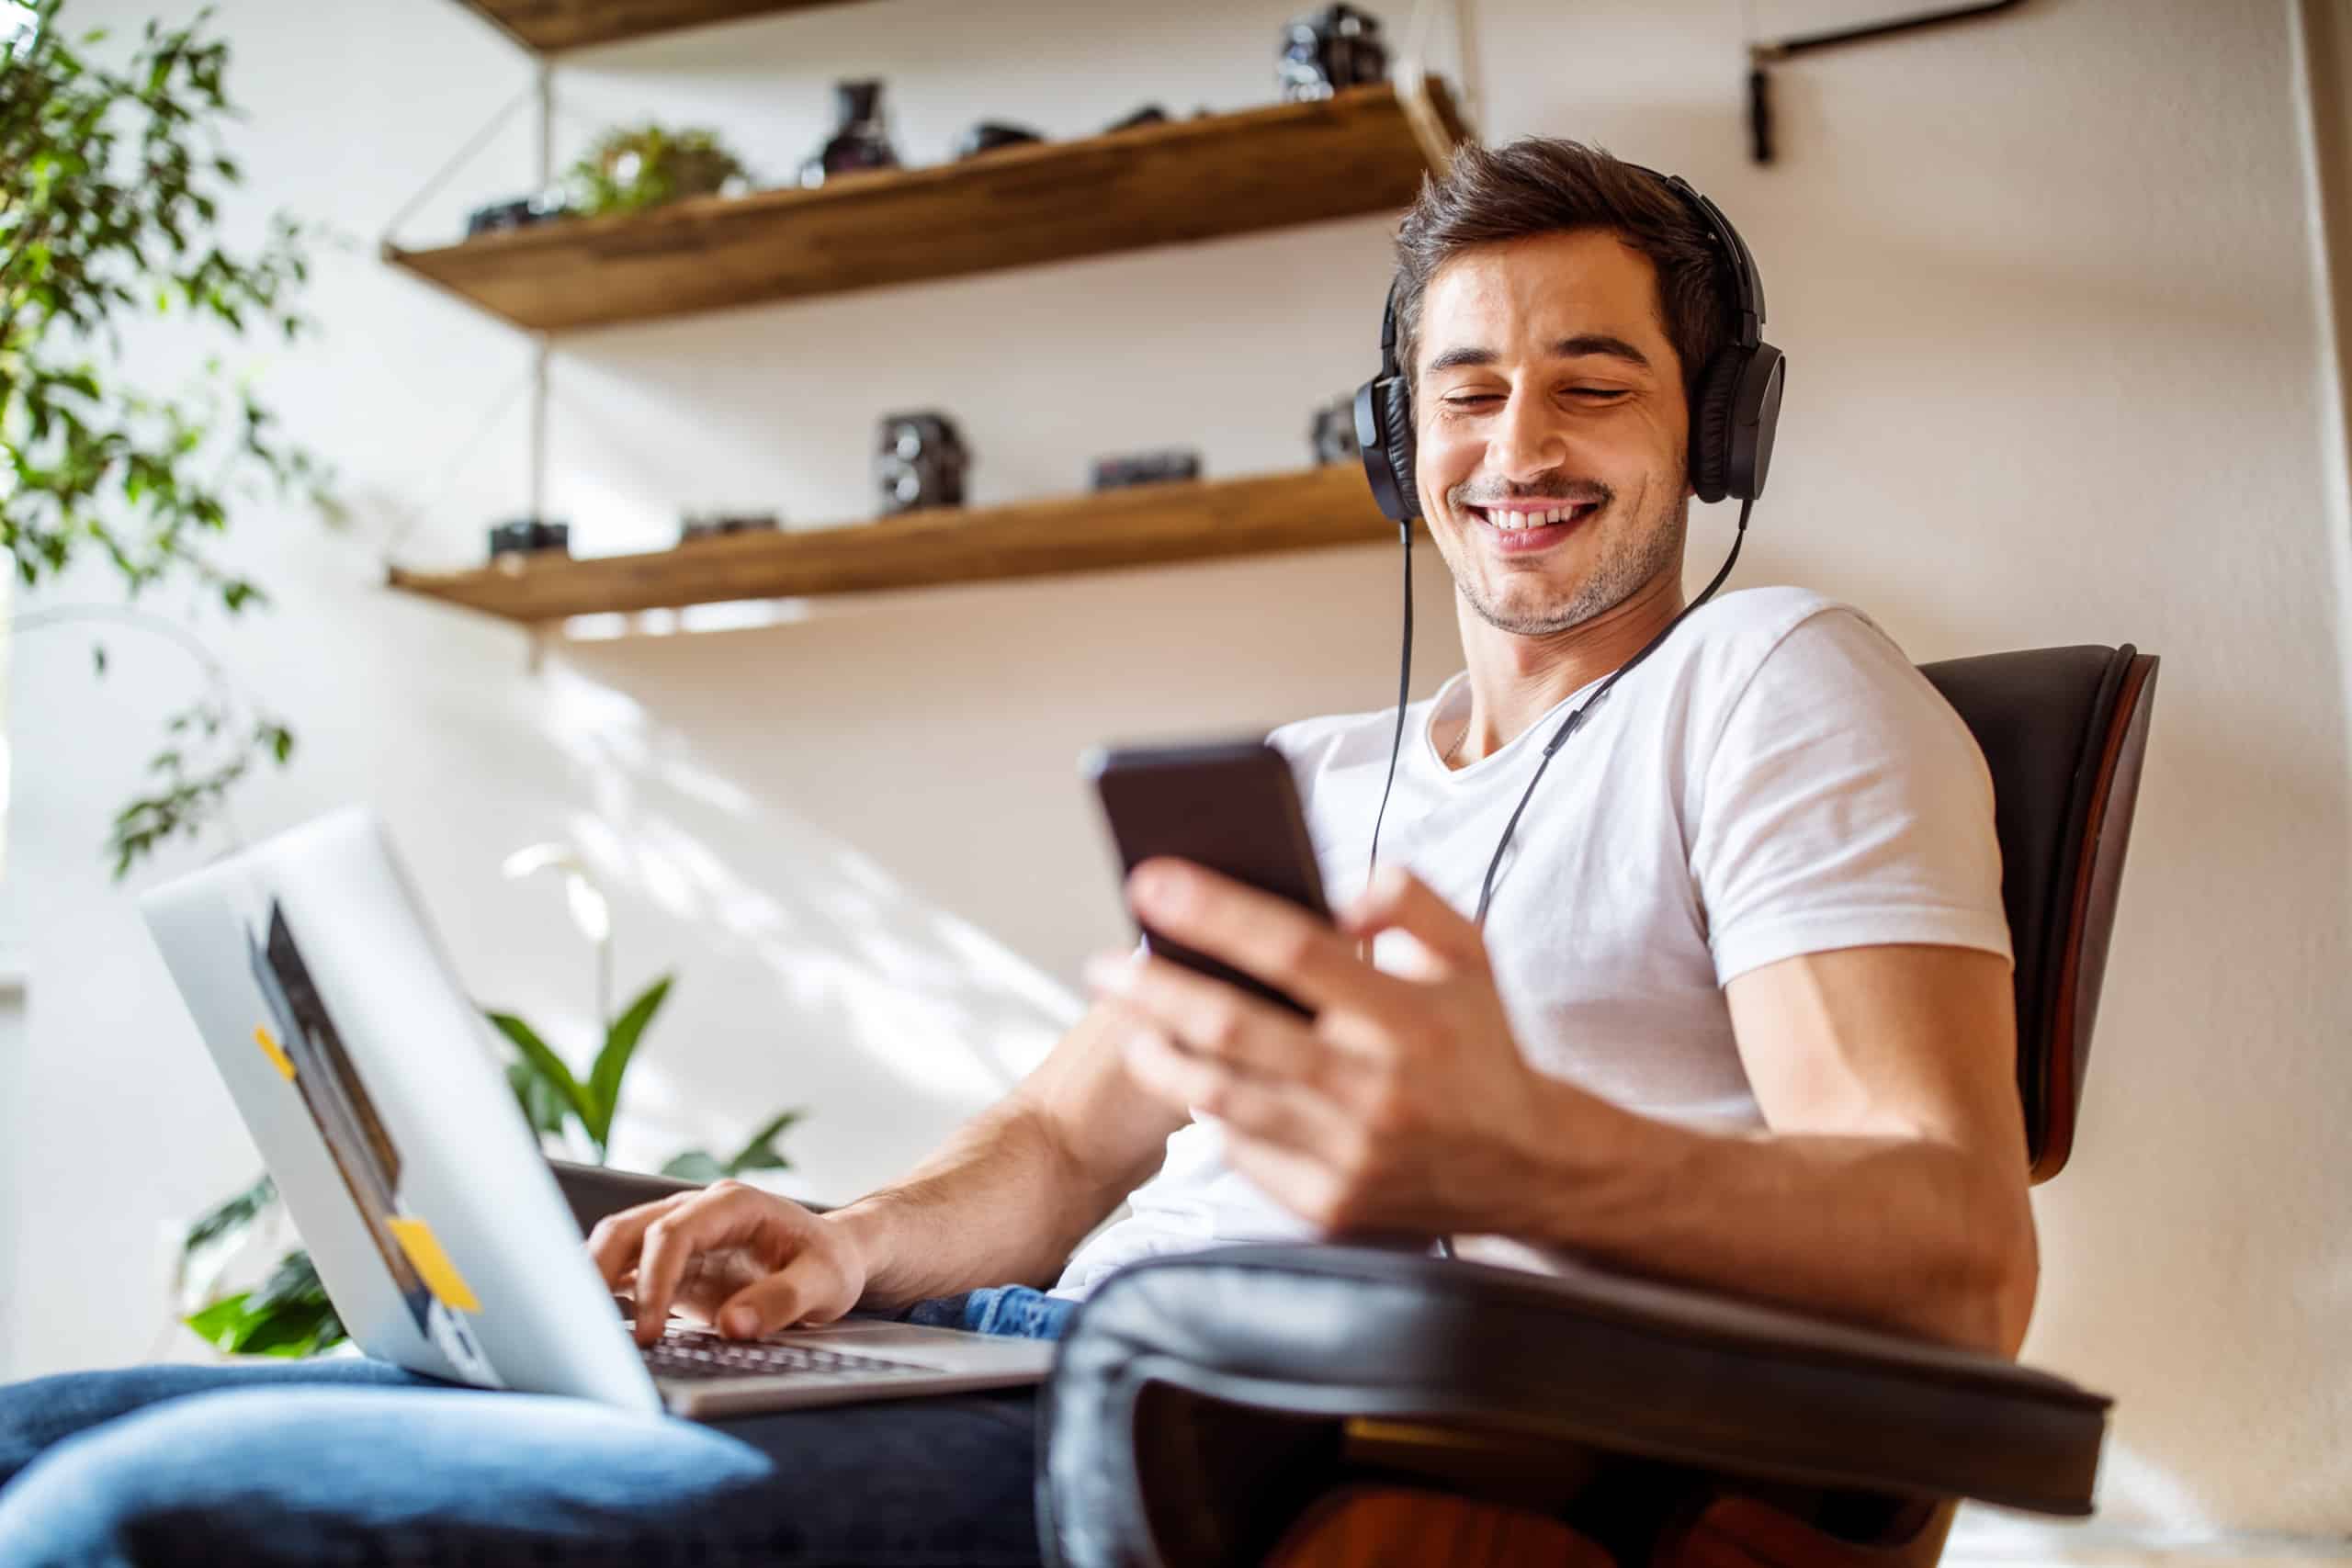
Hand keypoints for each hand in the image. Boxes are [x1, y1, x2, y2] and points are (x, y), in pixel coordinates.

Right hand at [587, 1180, 868, 1345]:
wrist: (833, 1257)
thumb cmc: (830, 1264)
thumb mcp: (825, 1283)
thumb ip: (782, 1302)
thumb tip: (733, 1326)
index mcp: (732, 1205)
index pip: (672, 1233)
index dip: (654, 1281)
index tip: (650, 1332)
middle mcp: (697, 1213)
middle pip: (626, 1230)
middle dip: (598, 1274)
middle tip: (588, 1330)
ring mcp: (680, 1237)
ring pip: (616, 1248)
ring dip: (593, 1284)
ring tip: (580, 1331)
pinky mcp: (672, 1266)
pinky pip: (626, 1275)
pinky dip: (606, 1297)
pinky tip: (595, 1330)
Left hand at [1086, 859, 1573, 1236]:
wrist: (1530, 1169)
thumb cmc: (1482, 1048)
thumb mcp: (1472, 956)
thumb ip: (1412, 902)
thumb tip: (1341, 891)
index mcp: (1409, 1017)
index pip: (1293, 949)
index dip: (1214, 913)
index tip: (1152, 881)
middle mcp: (1376, 1088)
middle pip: (1235, 1027)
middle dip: (1154, 988)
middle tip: (1103, 963)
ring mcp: (1350, 1155)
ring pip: (1223, 1096)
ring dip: (1161, 1055)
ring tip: (1131, 1024)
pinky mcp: (1330, 1206)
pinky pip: (1245, 1151)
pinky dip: (1213, 1113)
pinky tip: (1195, 1082)